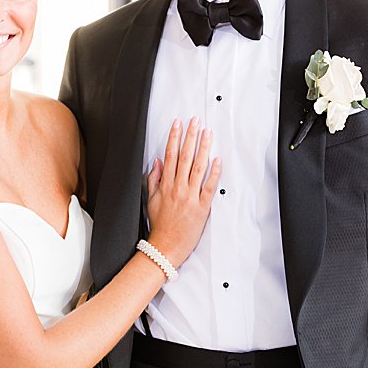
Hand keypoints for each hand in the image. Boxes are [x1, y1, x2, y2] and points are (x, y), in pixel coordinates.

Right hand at [143, 117, 222, 269]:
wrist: (165, 246)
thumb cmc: (159, 225)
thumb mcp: (150, 200)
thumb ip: (153, 180)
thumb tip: (157, 162)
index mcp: (165, 186)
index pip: (169, 155)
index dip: (173, 137)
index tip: (177, 124)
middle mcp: (178, 188)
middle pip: (184, 157)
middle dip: (190, 136)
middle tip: (195, 121)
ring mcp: (190, 197)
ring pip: (198, 167)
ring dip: (203, 148)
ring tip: (207, 133)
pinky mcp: (202, 207)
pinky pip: (209, 186)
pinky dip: (214, 172)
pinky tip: (217, 159)